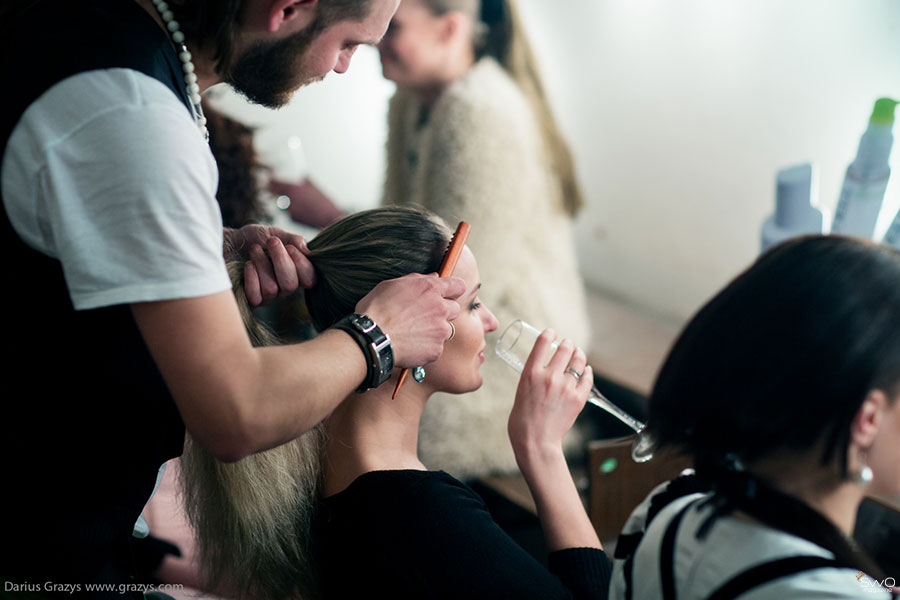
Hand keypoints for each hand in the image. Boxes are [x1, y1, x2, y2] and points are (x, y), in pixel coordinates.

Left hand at [224, 224, 315, 305]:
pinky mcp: (250, 300)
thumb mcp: (274, 233)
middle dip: (281, 261)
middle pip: (291, 285)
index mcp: (295, 271)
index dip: (302, 265)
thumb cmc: (252, 238)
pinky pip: (256, 297)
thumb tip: (308, 250)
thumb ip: (292, 240)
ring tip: (254, 249)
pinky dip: (251, 278)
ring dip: (262, 264)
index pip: (310, 279)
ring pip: (272, 289)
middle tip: (271, 242)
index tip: (289, 247)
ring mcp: (268, 296)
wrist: (226, 243)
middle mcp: (284, 287)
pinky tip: (247, 265)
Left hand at [269, 179, 346, 228]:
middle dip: (274, 190)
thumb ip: (305, 180)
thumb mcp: (314, 186)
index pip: (275, 182)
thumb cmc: (324, 201)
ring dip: (284, 201)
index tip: (269, 179)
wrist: (330, 218)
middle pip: (275, 193)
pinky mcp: (293, 219)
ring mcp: (290, 210)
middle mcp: (289, 200)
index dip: (271, 180)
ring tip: (296, 200)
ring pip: (282, 203)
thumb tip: (302, 175)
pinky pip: (288, 212)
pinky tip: (303, 209)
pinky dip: (292, 210)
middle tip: (275, 188)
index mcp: (293, 189)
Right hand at [355, 273, 464, 367]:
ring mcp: (440, 330)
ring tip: (414, 332)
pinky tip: (411, 344)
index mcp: (431, 289)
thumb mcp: (392, 285)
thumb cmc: (376, 310)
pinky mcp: (436, 349)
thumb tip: (433, 276)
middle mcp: (440, 308)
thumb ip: (417, 280)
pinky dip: (427, 347)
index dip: (453, 290)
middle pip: (454, 309)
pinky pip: (437, 347)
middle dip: (443, 312)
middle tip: (424, 316)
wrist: (372, 339)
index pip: (458, 286)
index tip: (448, 294)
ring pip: (446, 330)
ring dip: (435, 331)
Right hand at [508, 330, 591, 467]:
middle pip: (565, 348)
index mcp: (531, 372)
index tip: (552, 333)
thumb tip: (544, 368)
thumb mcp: (521, 390)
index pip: (543, 341)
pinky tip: (586, 370)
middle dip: (567, 343)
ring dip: (579, 354)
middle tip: (568, 344)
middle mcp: (549, 376)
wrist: (535, 441)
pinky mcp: (578, 399)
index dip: (549, 333)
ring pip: (579, 361)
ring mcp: (565, 387)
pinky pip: (587, 378)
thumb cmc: (522, 419)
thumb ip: (533, 377)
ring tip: (578, 354)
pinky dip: (587, 372)